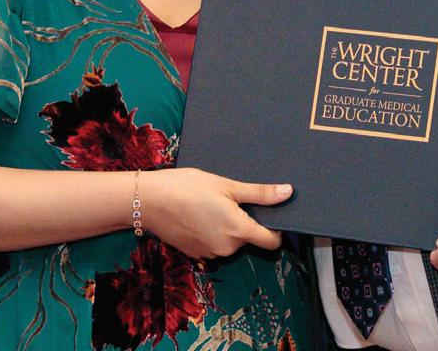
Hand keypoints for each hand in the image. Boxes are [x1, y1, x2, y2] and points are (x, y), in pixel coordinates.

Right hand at [141, 168, 291, 257]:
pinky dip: (212, 231)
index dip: (276, 229)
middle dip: (246, 221)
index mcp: (238, 231)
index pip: (271, 242)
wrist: (149, 201)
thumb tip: (288, 193)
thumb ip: (260, 194)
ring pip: (230, 241)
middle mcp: (226, 248)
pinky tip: (199, 213)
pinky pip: (213, 243)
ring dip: (228, 226)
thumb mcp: (227, 185)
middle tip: (233, 197)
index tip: (271, 213)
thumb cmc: (188, 187)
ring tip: (213, 202)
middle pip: (249, 239)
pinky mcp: (195, 252)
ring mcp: (209, 253)